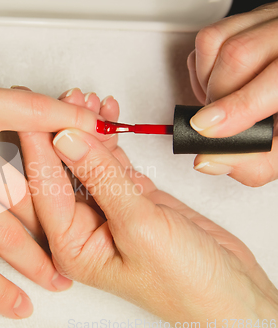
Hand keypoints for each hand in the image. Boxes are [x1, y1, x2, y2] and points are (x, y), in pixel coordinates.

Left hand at [20, 92, 277, 327]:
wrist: (229, 293)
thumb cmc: (184, 283)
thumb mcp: (139, 226)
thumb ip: (102, 178)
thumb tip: (66, 139)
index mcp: (70, 245)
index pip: (45, 187)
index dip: (38, 145)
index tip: (30, 111)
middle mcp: (81, 228)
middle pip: (60, 170)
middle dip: (62, 131)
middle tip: (63, 97)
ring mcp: (106, 210)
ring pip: (86, 161)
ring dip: (86, 129)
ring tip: (87, 99)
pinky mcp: (129, 197)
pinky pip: (111, 161)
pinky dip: (110, 138)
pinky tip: (106, 116)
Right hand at [187, 2, 277, 186]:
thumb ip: (255, 161)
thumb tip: (210, 159)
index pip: (273, 76)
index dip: (236, 105)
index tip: (207, 128)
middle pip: (237, 54)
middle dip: (215, 97)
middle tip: (216, 124)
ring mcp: (268, 20)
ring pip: (214, 40)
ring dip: (204, 82)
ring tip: (221, 104)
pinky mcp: (248, 21)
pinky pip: (209, 38)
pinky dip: (202, 69)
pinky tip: (220, 86)